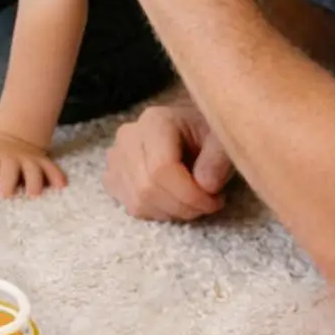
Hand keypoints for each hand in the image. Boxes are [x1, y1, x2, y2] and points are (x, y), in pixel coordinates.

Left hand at [0, 128, 67, 199]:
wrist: (11, 137)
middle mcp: (9, 157)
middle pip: (9, 168)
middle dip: (7, 181)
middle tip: (4, 195)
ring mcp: (27, 159)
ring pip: (33, 169)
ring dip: (34, 181)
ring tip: (33, 195)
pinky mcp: (43, 163)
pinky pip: (52, 169)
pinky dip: (57, 176)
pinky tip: (61, 186)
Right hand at [104, 99, 231, 221]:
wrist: (190, 133)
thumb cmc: (206, 135)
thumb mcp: (222, 139)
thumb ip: (218, 158)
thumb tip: (206, 185)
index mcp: (155, 122)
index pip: (161, 168)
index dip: (189, 194)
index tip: (215, 200)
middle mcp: (128, 136)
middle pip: (147, 188)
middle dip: (183, 206)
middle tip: (207, 204)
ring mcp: (115, 157)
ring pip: (138, 202)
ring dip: (172, 212)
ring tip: (193, 202)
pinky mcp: (113, 176)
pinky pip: (132, 206)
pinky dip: (157, 213)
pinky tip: (173, 201)